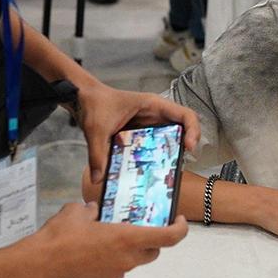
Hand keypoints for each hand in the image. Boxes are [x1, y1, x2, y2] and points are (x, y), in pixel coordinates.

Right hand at [28, 201, 187, 277]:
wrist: (39, 265)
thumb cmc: (60, 236)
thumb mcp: (78, 211)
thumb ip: (92, 210)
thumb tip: (94, 211)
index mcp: (127, 239)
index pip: (169, 238)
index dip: (180, 229)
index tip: (179, 221)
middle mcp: (127, 260)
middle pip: (153, 251)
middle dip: (152, 240)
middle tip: (141, 226)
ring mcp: (115, 274)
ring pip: (133, 261)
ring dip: (129, 250)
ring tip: (109, 237)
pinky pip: (115, 269)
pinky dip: (112, 260)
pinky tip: (93, 251)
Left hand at [74, 82, 200, 189]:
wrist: (84, 98)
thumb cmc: (94, 103)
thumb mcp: (96, 130)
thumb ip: (97, 155)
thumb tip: (98, 179)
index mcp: (152, 105)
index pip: (185, 114)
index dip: (193, 130)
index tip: (189, 147)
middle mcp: (156, 115)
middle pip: (182, 129)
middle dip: (185, 147)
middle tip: (179, 165)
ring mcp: (150, 125)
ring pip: (171, 139)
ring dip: (172, 155)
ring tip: (168, 171)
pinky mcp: (142, 134)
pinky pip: (156, 146)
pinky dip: (157, 158)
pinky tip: (150, 170)